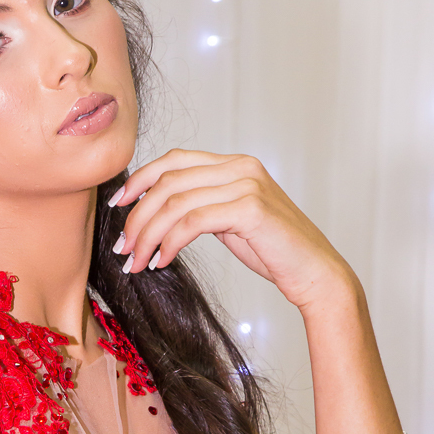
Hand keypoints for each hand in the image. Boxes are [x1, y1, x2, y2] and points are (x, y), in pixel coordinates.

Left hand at [111, 148, 354, 311]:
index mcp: (235, 163)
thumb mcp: (231, 220)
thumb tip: (158, 211)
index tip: (118, 206)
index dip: (140, 180)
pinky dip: (169, 243)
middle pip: (168, 181)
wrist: (315, 273)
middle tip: (124, 247)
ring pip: (175, 203)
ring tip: (137, 261)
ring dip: (148, 235)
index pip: (174, 160)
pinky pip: (191, 222)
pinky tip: (162, 261)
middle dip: (137, 216)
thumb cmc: (273, 251)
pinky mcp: (249, 208)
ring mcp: (247, 184)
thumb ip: (202, 206)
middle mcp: (240, 166)